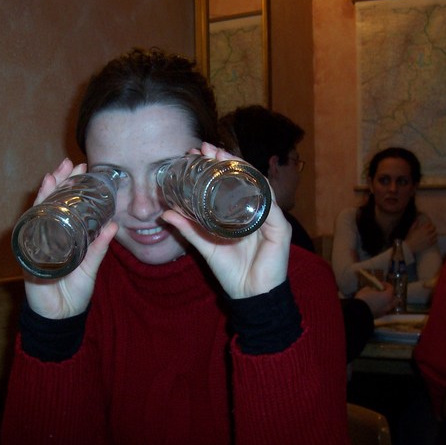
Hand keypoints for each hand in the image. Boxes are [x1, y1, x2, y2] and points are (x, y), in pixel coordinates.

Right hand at [22, 159, 117, 319]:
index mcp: (64, 236)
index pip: (66, 205)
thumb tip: (114, 226)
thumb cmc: (73, 291)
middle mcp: (48, 235)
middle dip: (58, 181)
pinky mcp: (28, 254)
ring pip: (39, 212)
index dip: (71, 186)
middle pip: (51, 202)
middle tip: (68, 164)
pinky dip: (35, 216)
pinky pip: (30, 232)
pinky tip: (41, 202)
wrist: (61, 317)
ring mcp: (36, 243)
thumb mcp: (90, 266)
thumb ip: (100, 247)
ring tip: (54, 175)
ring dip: (46, 192)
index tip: (81, 167)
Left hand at [161, 143, 290, 298]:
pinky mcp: (280, 230)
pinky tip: (246, 180)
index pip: (232, 181)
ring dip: (241, 168)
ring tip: (222, 157)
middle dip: (227, 160)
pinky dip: (259, 192)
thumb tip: (166, 213)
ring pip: (259, 186)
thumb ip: (188, 229)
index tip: (198, 153)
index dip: (217, 165)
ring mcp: (271, 219)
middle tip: (207, 148)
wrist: (249, 296)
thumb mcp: (205, 245)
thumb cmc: (231, 271)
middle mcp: (258, 211)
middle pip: (245, 178)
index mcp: (242, 212)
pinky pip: (270, 207)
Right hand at [354, 283, 395, 318]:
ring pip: (390, 306)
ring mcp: (385, 311)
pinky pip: (383, 311)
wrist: (358, 312)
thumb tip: (373, 290)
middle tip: (384, 293)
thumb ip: (372, 289)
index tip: (381, 283)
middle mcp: (389, 304)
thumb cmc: (364, 298)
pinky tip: (375, 306)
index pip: (391, 288)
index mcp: (387, 296)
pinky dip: (381, 307)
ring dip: (386, 302)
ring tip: (379, 300)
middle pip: (395, 300)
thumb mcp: (366, 289)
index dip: (386, 285)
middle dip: (391, 296)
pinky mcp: (379, 316)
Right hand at [405, 219, 436, 253]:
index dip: (430, 224)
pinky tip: (432, 239)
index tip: (429, 225)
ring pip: (435, 234)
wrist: (409, 247)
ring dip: (434, 233)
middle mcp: (427, 233)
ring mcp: (429, 239)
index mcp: (422, 229)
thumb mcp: (411, 230)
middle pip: (434, 228)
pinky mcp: (430, 243)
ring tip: (432, 234)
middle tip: (431, 229)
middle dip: (432, 228)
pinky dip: (435, 239)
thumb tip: (417, 220)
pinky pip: (435, 240)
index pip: (430, 224)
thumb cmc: (409, 238)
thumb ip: (415, 224)